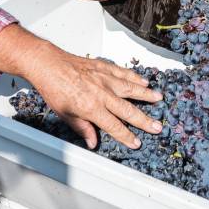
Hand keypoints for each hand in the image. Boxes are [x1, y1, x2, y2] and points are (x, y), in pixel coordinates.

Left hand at [25, 44, 161, 147]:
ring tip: (159, 98)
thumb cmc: (54, 89)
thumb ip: (82, 128)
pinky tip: (143, 80)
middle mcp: (102, 93)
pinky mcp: (103, 66)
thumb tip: (93, 142)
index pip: (114, 126)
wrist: (48, 65)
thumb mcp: (65, 114)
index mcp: (92, 108)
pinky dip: (134, 76)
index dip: (127, 136)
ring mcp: (104, 78)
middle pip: (128, 110)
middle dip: (144, 120)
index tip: (137, 143)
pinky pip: (123, 72)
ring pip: (130, 88)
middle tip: (158, 126)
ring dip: (146, 94)